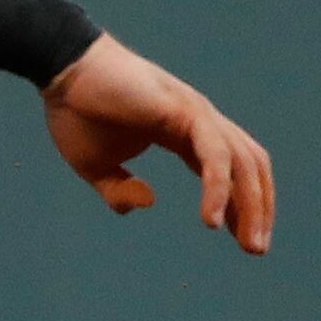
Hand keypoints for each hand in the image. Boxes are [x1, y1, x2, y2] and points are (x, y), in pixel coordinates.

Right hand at [38, 34, 274, 253]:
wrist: (63, 71)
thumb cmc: (76, 111)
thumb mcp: (94, 165)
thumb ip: (118, 189)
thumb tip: (145, 204)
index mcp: (182, 132)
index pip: (228, 170)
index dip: (238, 204)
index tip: (239, 239)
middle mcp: (200, 121)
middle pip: (249, 167)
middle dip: (258, 209)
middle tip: (256, 249)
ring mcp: (197, 113)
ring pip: (244, 163)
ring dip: (253, 205)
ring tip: (248, 242)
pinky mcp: (186, 111)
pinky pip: (215, 156)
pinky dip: (219, 189)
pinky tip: (212, 221)